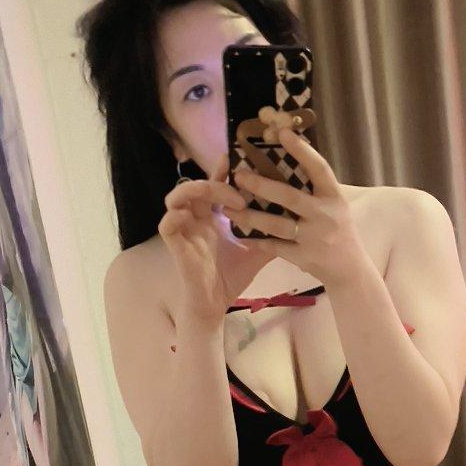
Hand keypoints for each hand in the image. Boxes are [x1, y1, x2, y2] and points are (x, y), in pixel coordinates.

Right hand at [159, 149, 280, 325]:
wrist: (215, 304)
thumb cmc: (231, 277)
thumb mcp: (257, 251)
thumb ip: (272, 235)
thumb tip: (298, 222)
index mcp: (212, 217)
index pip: (213, 185)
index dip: (221, 171)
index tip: (236, 160)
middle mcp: (195, 219)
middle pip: (196, 185)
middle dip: (216, 182)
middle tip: (240, 194)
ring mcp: (183, 230)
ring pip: (176, 197)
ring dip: (198, 191)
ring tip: (224, 201)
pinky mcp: (175, 245)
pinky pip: (167, 223)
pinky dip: (176, 216)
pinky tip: (192, 217)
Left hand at [231, 120, 368, 291]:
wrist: (350, 269)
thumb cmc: (339, 230)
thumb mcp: (334, 204)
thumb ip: (315, 186)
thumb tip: (290, 155)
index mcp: (334, 197)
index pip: (319, 168)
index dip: (302, 150)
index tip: (282, 132)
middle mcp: (325, 215)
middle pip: (289, 197)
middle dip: (262, 185)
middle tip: (239, 175)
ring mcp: (314, 238)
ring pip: (277, 225)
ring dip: (250, 217)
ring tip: (227, 209)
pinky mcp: (304, 258)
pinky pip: (275, 248)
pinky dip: (257, 242)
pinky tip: (240, 235)